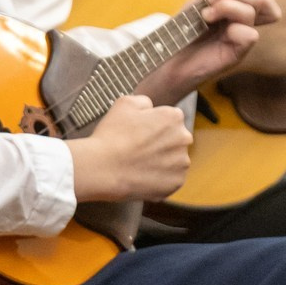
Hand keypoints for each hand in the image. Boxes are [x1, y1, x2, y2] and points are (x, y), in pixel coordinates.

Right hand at [67, 96, 192, 202]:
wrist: (102, 168)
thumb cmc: (112, 135)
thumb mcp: (125, 103)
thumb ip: (144, 101)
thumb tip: (151, 108)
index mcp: (174, 117)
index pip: (170, 120)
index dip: (153, 126)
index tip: (140, 134)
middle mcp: (183, 139)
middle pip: (175, 140)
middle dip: (161, 144)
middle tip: (139, 150)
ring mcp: (182, 163)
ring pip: (174, 160)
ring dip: (162, 162)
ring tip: (139, 165)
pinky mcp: (176, 183)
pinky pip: (171, 179)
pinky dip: (160, 179)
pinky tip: (143, 176)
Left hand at [137, 0, 275, 104]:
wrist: (166, 56)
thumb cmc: (181, 31)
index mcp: (236, 10)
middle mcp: (242, 23)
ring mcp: (241, 38)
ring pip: (252, 13)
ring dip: (227, 7)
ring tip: (206, 15)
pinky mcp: (237, 53)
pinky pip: (250, 35)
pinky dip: (233, 29)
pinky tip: (216, 32)